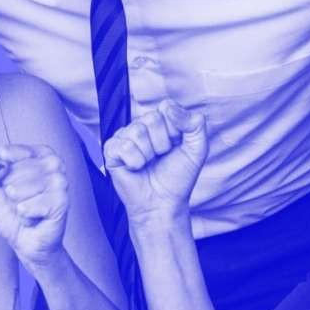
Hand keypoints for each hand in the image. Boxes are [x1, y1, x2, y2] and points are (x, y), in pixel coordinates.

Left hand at [0, 144, 70, 267]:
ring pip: (19, 190)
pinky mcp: (61, 202)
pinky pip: (27, 207)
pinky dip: (24, 217)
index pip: (7, 153)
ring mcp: (59, 182)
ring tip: (27, 210)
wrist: (26, 241)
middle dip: (9, 192)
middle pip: (12, 172)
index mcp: (39, 153)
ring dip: (17, 206)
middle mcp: (53, 163)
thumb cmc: (12, 213)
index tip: (4, 181)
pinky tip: (33, 218)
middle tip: (20, 201)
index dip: (0, 172)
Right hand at [103, 101, 206, 226]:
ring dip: (148, 154)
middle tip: (162, 157)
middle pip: (151, 118)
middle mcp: (142, 125)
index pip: (166, 106)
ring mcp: (125, 137)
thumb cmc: (178, 177)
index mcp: (162, 121)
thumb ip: (194, 123)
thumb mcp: (198, 149)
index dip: (175, 128)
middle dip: (162, 143)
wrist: (163, 203)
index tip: (177, 144)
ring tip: (149, 164)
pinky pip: (123, 146)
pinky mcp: (111, 150)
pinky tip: (136, 168)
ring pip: (137, 131)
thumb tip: (170, 108)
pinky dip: (134, 161)